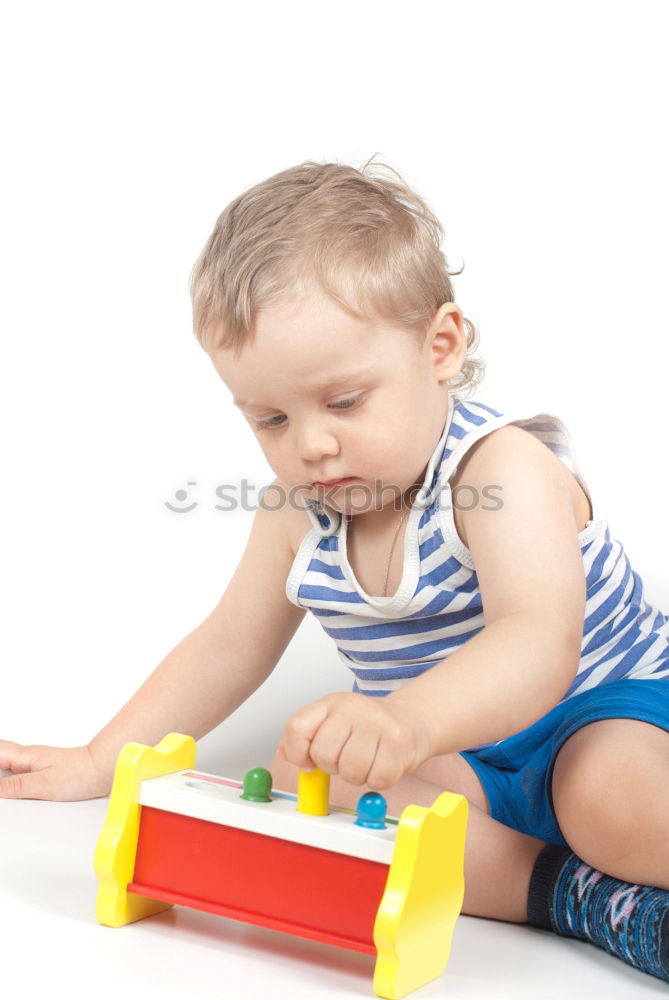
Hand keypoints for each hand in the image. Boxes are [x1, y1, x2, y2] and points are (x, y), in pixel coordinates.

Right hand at [0, 741, 111, 800]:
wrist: (102, 769)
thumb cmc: (80, 773)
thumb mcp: (45, 784)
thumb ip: (17, 786)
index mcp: (24, 756)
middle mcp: (27, 757)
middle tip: (0, 787)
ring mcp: (34, 763)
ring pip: (6, 762)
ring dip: (0, 771)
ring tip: (3, 787)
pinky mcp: (41, 772)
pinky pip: (16, 771)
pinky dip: (8, 777)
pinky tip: (9, 787)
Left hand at [277, 692, 431, 789]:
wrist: (411, 719)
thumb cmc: (368, 725)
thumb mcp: (332, 722)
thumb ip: (305, 736)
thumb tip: (285, 752)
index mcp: (330, 704)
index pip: (296, 729)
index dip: (297, 753)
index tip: (308, 762)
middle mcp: (352, 709)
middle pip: (323, 755)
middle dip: (333, 767)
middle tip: (347, 758)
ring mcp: (377, 724)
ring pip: (350, 771)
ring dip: (357, 776)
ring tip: (366, 761)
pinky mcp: (399, 744)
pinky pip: (377, 779)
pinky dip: (378, 780)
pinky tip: (382, 764)